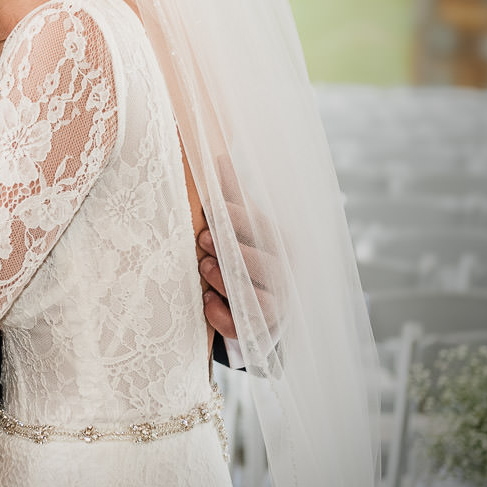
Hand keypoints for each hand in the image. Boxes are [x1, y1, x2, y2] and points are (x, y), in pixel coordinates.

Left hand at [197, 184, 282, 346]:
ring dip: (226, 281)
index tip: (211, 208)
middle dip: (232, 250)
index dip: (237, 218)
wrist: (257, 307)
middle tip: (203, 239)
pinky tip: (205, 301)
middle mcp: (284, 275)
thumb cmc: (246, 255)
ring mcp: (275, 306)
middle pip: (265, 264)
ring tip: (203, 267)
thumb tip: (217, 155)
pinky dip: (222, 316)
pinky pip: (243, 328)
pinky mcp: (259, 331)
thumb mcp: (241, 226)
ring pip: (257, 298)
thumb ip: (231, 194)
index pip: (263, 229)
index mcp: (281, 244)